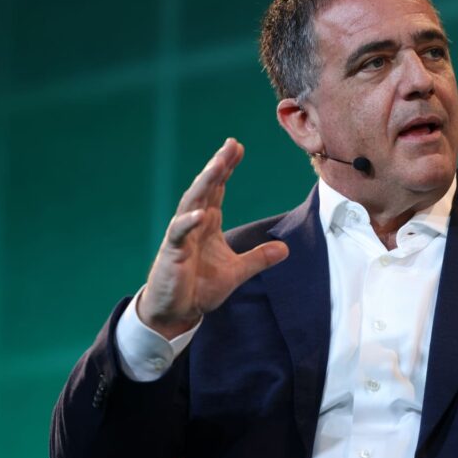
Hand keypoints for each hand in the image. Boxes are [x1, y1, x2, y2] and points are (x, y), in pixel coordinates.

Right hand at [140, 138, 289, 338]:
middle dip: (218, 166)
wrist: (176, 311)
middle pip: (206, 188)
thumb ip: (258, 258)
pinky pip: (179, 233)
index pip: (218, 189)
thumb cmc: (199, 288)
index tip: (238, 147)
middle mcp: (194, 223)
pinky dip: (189, 223)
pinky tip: (201, 214)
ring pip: (192, 203)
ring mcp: (181, 236)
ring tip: (217, 165)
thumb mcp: (237, 272)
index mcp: (208, 224)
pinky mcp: (172, 252)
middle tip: (231, 145)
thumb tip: (285, 249)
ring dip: (204, 184)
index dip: (227, 168)